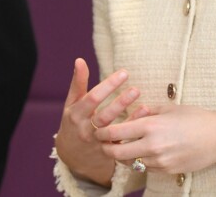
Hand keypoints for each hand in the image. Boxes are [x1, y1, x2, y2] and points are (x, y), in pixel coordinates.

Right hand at [54, 58, 145, 185]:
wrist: (71, 156)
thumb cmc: (73, 122)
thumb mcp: (71, 103)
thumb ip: (77, 83)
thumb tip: (80, 60)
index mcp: (76, 114)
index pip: (92, 98)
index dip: (108, 86)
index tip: (124, 72)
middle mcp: (86, 129)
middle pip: (104, 116)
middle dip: (120, 103)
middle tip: (136, 89)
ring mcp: (97, 142)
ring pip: (114, 131)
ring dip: (130, 118)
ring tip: (145, 105)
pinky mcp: (108, 152)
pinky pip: (123, 141)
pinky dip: (133, 129)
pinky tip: (145, 116)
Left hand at [94, 104, 215, 174]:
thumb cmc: (196, 117)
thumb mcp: (170, 108)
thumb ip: (149, 110)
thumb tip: (135, 112)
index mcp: (151, 125)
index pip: (116, 133)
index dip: (103, 133)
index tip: (99, 131)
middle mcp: (152, 145)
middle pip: (117, 153)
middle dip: (107, 149)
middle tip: (104, 144)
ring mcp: (159, 161)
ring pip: (132, 162)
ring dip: (126, 155)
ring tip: (127, 146)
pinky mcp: (167, 171)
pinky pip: (147, 167)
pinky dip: (143, 160)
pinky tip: (148, 151)